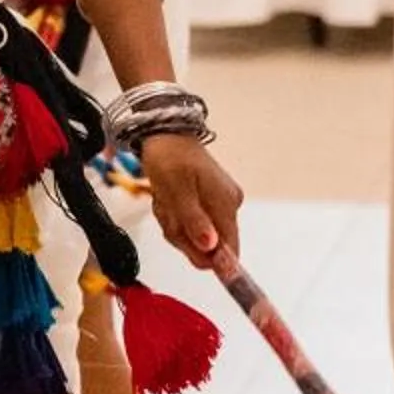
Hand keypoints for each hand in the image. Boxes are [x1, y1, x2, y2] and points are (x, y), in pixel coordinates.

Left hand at [137, 134, 244, 268]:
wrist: (163, 132)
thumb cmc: (169, 156)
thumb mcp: (175, 190)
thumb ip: (193, 221)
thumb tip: (212, 248)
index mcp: (225, 203)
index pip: (230, 250)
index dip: (211, 260)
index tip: (193, 254)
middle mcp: (229, 205)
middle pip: (210, 246)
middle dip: (183, 236)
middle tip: (168, 214)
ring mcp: (219, 203)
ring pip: (197, 235)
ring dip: (176, 224)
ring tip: (167, 201)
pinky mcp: (209, 201)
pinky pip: (192, 222)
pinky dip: (176, 216)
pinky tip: (170, 199)